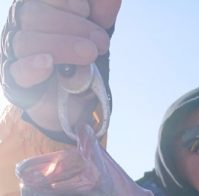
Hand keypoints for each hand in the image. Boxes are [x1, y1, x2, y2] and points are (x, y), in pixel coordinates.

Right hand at [1, 0, 120, 129]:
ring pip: (26, 41)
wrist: (75, 101)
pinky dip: (32, 67)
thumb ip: (100, 15)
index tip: (86, 11)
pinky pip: (17, 71)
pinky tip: (48, 64)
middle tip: (100, 42)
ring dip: (61, 45)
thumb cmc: (81, 61)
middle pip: (33, 15)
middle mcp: (22, 28)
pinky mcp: (16, 81)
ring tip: (89, 54)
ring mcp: (16, 54)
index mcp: (39, 10)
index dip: (64, 1)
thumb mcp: (94, 36)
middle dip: (71, 26)